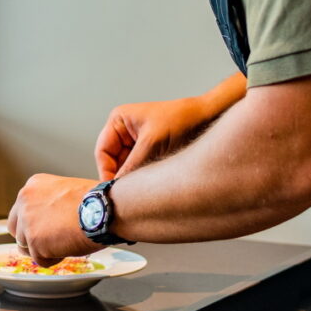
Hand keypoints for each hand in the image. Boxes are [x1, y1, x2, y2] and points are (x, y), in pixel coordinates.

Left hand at [6, 173, 98, 266]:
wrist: (102, 209)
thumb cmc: (95, 201)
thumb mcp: (66, 191)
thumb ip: (50, 203)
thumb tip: (49, 221)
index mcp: (33, 186)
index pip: (21, 211)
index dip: (35, 223)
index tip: (47, 228)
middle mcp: (25, 201)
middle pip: (16, 229)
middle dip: (31, 238)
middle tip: (51, 242)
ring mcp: (28, 222)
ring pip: (25, 247)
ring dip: (43, 250)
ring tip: (65, 243)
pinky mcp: (34, 242)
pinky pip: (40, 260)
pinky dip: (54, 259)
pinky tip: (68, 248)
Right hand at [95, 97, 217, 179]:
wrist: (208, 117)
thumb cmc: (181, 119)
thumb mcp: (152, 143)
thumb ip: (131, 166)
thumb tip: (117, 187)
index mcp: (119, 120)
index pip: (102, 152)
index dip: (106, 172)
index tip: (113, 190)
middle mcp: (124, 130)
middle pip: (112, 161)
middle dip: (120, 176)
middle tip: (127, 193)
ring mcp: (136, 141)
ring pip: (125, 167)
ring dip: (132, 177)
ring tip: (142, 187)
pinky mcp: (148, 150)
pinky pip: (138, 167)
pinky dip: (142, 176)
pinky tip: (150, 182)